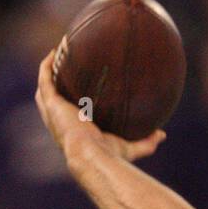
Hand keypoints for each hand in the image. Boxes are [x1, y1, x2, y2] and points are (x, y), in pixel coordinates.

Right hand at [34, 50, 166, 165]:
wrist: (91, 156)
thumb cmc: (109, 157)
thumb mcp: (130, 148)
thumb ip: (145, 142)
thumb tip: (162, 135)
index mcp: (74, 133)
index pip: (69, 117)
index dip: (71, 104)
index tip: (81, 90)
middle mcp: (60, 123)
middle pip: (52, 101)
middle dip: (56, 85)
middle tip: (65, 69)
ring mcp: (53, 113)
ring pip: (45, 87)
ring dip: (49, 71)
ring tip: (58, 54)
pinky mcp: (52, 103)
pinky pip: (45, 78)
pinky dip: (48, 65)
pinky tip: (57, 51)